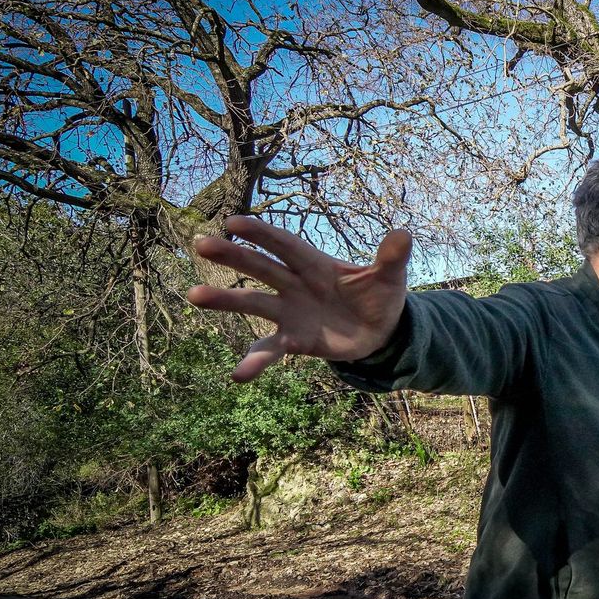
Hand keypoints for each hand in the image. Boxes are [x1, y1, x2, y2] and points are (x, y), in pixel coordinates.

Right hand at [185, 216, 411, 382]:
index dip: (262, 233)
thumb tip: (404, 235)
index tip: (234, 222)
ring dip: (225, 300)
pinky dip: (255, 362)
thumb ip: (392, 258)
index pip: (285, 244)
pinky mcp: (293, 340)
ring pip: (253, 303)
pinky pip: (269, 350)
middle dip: (233, 256)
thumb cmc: (379, 296)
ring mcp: (289, 313)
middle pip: (261, 267)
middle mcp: (295, 285)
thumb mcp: (390, 278)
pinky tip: (238, 376)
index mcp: (315, 264)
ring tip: (194, 295)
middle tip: (201, 244)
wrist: (380, 332)